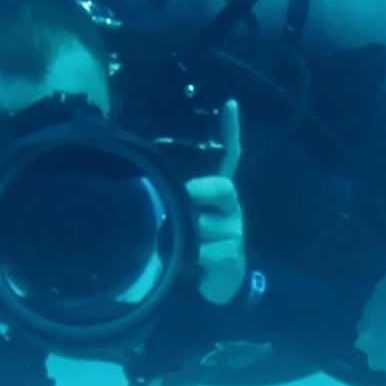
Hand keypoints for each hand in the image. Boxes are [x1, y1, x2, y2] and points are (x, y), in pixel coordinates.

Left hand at [184, 100, 247, 305]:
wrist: (213, 282)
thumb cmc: (192, 243)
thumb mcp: (182, 217)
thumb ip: (173, 201)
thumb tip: (150, 189)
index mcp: (219, 194)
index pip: (230, 157)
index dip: (230, 132)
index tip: (231, 104)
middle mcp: (232, 208)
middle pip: (222, 188)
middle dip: (200, 193)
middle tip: (187, 201)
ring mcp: (235, 231)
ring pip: (204, 225)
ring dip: (186, 238)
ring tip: (184, 249)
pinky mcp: (233, 256)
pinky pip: (208, 251)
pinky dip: (194, 259)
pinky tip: (194, 265)